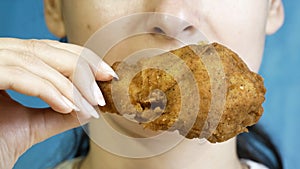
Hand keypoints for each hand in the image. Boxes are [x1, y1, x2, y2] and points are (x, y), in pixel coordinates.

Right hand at [0, 38, 116, 168]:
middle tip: (106, 81)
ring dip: (70, 83)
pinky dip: (48, 90)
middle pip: (43, 49)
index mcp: (6, 65)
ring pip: (34, 60)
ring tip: (90, 103)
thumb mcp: (30, 126)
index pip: (47, 50)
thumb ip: (58, 113)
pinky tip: (68, 106)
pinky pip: (19, 75)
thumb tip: (89, 106)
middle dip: (81, 65)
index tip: (106, 73)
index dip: (80, 57)